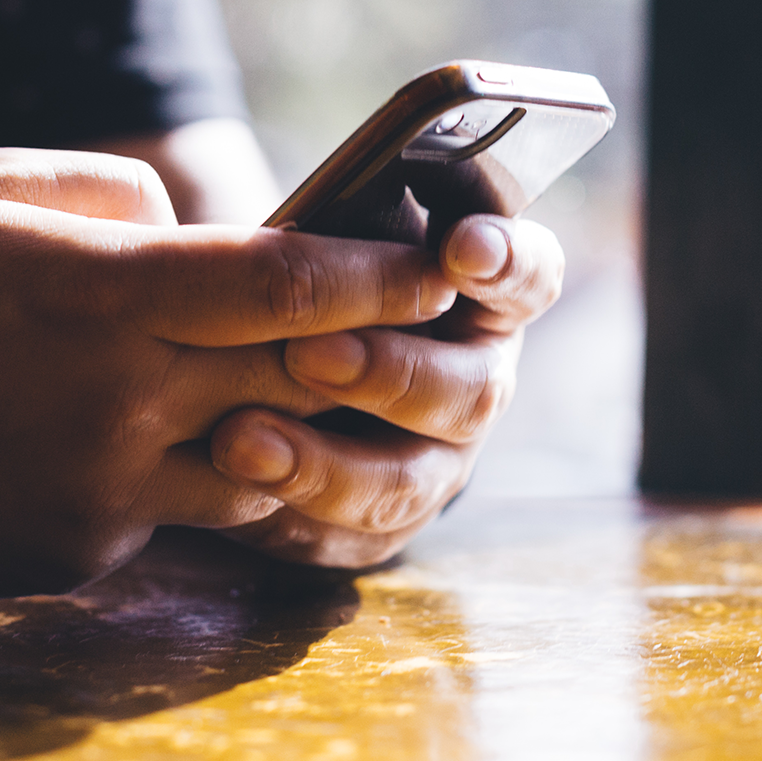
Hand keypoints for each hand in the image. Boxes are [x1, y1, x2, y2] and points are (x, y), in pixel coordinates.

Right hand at [0, 148, 461, 598]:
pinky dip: (167, 475)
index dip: (377, 274)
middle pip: (292, 377)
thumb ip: (112, 194)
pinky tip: (99, 444)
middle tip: (387, 331)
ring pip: (252, 464)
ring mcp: (102, 490)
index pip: (283, 284)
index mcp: (98, 293)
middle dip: (353, 354)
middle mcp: (117, 400)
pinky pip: (167, 512)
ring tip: (233, 387)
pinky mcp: (79, 553)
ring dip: (269, 426)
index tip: (436, 264)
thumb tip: (195, 224)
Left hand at [207, 214, 564, 567]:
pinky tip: (233, 487)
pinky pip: (351, 535)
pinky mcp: (382, 521)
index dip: (504, 264)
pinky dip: (291, 513)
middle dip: (389, 374)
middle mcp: (475, 381)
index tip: (458, 247)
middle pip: (473, 393)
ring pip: (410, 480)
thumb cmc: (299, 274)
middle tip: (306, 354)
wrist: (245, 352)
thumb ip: (345, 224)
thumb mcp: (326, 231)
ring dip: (327, 463)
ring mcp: (436, 459)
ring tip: (239, 438)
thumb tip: (315, 224)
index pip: (528, 276)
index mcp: (480, 296)